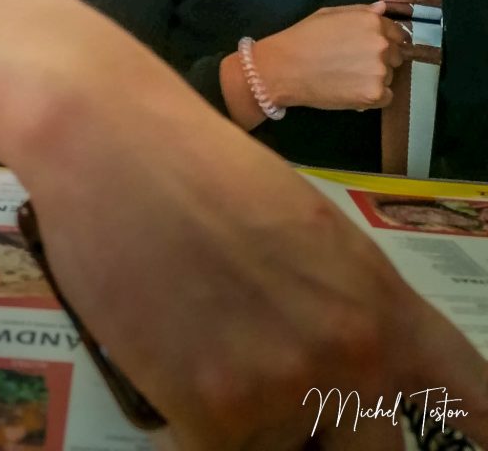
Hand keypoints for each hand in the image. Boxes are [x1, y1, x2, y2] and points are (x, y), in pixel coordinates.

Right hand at [30, 102, 487, 449]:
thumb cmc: (199, 166)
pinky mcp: (209, 416)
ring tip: (205, 343)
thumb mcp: (300, 225)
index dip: (474, 427)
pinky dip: (199, 420)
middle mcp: (349, 357)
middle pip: (372, 450)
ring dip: (253, 418)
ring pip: (283, 449)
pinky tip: (173, 357)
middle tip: (277, 378)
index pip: (467, 394)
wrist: (113, 145)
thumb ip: (339, 303)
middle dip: (329, 428)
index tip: (472, 440)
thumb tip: (342, 366)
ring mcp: (282, 392)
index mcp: (379, 301)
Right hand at [253, 2, 405, 110]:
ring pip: (389, 77)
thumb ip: (359, 11)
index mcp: (372, 22)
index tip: (366, 49)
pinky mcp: (374, 94)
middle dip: (380, 60)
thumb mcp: (329, 15)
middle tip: (353, 65)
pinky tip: (351, 92)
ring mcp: (380, 70)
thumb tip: (382, 9)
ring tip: (346, 78)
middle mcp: (381, 44)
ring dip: (374, 79)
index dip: (383, 41)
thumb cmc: (303, 38)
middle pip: (396, 56)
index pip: (397, 33)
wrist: (284, 68)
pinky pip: (385, 97)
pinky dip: (372, 97)